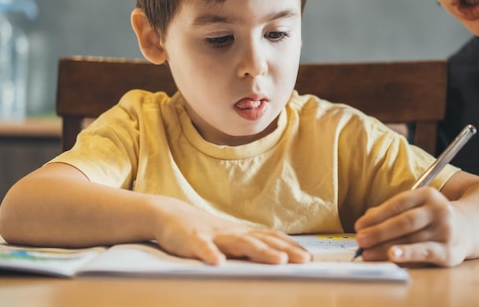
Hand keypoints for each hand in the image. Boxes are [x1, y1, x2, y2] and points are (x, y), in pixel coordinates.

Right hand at [152, 197, 311, 265]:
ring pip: (239, 243)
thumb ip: (247, 247)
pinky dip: (210, 254)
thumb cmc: (202, 231)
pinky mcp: (192, 240)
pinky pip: (202, 247)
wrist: (169, 214)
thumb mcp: (227, 239)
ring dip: (260, 251)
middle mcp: (232, 233)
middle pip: (262, 240)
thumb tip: (272, 257)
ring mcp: (213, 235)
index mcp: (240, 234)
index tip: (309, 257)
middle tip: (304, 260)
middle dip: (285, 251)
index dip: (290, 247)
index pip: (271, 238)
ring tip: (278, 261)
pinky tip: (218, 263)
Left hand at [354, 187, 467, 266]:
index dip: (376, 215)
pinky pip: (425, 252)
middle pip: (404, 221)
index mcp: (427, 194)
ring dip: (385, 247)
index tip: (359, 225)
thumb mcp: (416, 208)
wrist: (469, 229)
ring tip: (368, 253)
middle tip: (360, 240)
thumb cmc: (431, 218)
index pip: (398, 204)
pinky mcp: (450, 250)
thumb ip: (392, 213)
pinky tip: (393, 256)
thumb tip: (366, 222)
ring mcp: (446, 230)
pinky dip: (407, 254)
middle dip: (379, 232)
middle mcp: (439, 210)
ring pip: (411, 239)